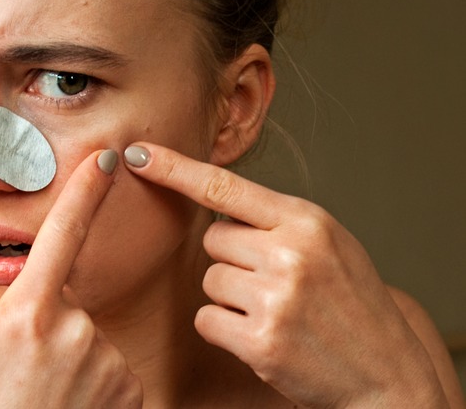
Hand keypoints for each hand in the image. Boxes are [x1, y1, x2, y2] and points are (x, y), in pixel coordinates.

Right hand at [0, 150, 142, 407]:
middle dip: (43, 319)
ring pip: (86, 333)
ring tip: (36, 392)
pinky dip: (88, 377)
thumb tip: (15, 282)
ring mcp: (107, 362)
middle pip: (64, 298)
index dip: (85, 192)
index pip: (62, 236)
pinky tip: (62, 404)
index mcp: (27, 314)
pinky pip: (105, 363)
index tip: (107, 160)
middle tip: (14, 366)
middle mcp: (77, 332)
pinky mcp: (130, 389)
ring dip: (65, 352)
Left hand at [124, 143, 447, 407]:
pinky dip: (225, 330)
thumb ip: (277, 222)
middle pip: (212, 240)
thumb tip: (215, 205)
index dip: (176, 169)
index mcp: (306, 221)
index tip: (139, 153)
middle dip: (233, 261)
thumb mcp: (330, 244)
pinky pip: (206, 319)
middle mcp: (290, 253)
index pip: (224, 187)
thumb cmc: (353, 305)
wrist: (387, 374)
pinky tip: (264, 337)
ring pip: (209, 281)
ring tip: (277, 312)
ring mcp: (276, 297)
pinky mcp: (260, 341)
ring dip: (231, 299)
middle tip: (274, 284)